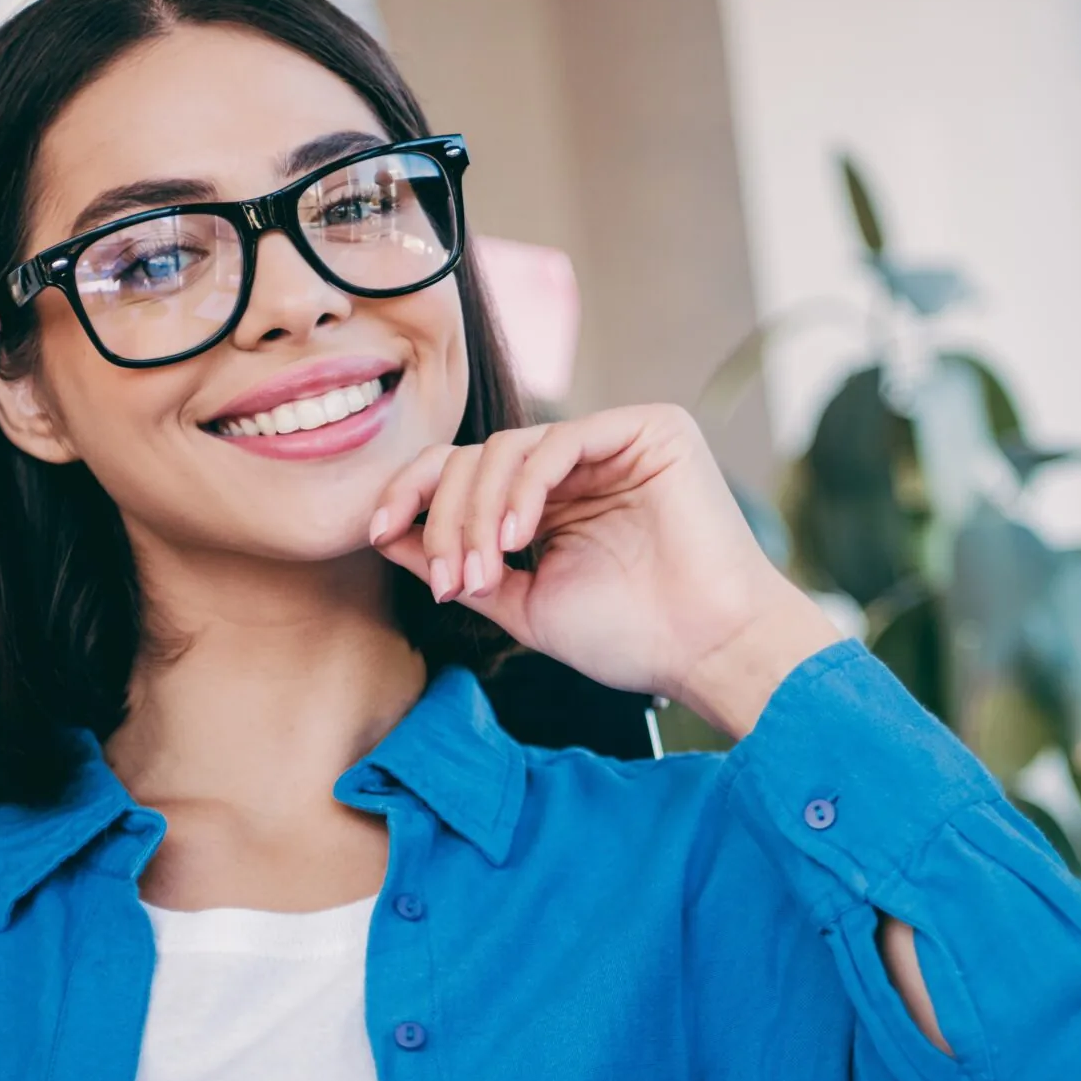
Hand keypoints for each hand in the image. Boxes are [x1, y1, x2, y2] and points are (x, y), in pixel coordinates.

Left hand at [367, 405, 839, 736]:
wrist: (707, 651)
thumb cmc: (630, 637)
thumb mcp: (522, 602)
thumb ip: (457, 564)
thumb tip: (384, 532)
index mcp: (552, 499)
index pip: (465, 473)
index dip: (413, 495)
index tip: (373, 532)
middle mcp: (580, 463)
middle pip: (477, 457)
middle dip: (444, 516)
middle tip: (448, 579)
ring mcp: (615, 441)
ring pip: (509, 446)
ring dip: (478, 509)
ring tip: (480, 571)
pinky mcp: (650, 429)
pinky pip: (560, 439)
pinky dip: (525, 486)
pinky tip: (517, 536)